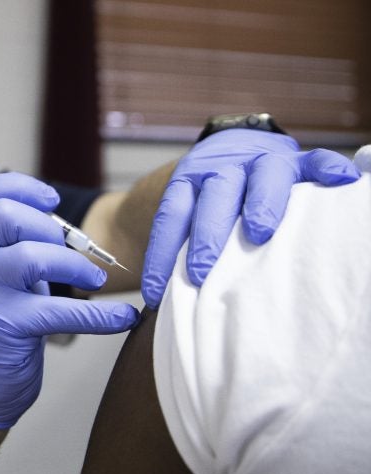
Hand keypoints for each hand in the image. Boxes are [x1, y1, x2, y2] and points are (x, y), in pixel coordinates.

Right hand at [0, 172, 138, 428]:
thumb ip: (12, 242)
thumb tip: (62, 221)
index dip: (19, 186)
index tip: (51, 200)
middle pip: (5, 217)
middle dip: (50, 228)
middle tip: (71, 250)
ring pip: (32, 257)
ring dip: (75, 265)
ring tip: (95, 280)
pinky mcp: (5, 327)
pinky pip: (62, 311)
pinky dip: (101, 315)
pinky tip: (123, 318)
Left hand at [141, 129, 359, 308]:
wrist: (232, 148)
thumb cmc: (210, 202)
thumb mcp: (189, 216)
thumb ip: (182, 248)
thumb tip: (166, 304)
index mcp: (190, 181)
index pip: (171, 216)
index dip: (161, 254)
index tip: (156, 294)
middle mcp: (224, 167)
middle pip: (214, 195)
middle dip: (206, 234)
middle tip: (201, 271)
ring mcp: (261, 161)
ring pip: (263, 174)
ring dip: (261, 202)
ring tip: (261, 231)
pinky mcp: (297, 160)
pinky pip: (314, 160)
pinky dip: (325, 169)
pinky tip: (338, 181)